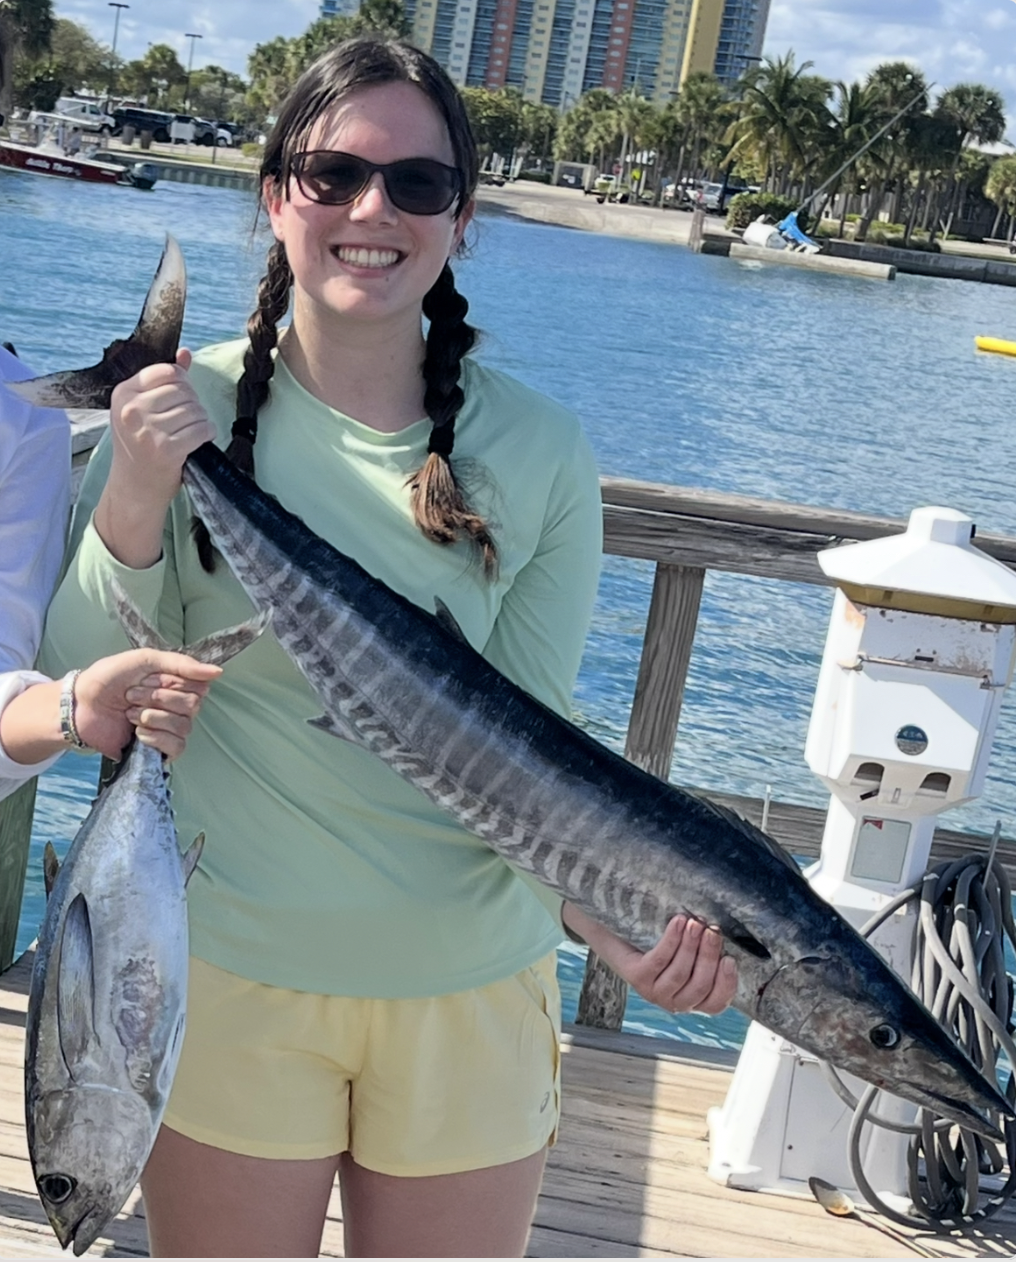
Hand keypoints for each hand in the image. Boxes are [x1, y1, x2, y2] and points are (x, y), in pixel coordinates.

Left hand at [73, 648, 221, 760]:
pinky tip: (138, 733)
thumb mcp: (145, 660)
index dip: (173, 683)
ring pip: (185, 726)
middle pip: (193, 705)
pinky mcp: (160, 750)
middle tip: (132, 696)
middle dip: (158, 698)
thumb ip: (182, 664)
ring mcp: (169, 729)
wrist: (79, 706)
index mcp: (177, 685)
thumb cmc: (108, 679)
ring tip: (130, 714)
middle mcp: (178, 707)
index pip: (199, 686)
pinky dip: (156, 737)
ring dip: (152, 717)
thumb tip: (218, 673)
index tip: (149, 678)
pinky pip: (177, 746)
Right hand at [106, 348, 214, 511]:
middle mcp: (132, 410)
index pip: (166, 371)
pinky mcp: (166, 449)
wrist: (133, 489)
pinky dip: (207, 433)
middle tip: (186, 420)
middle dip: (192, 403)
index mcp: (123, 394)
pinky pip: (201, 429)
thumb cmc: (140, 446)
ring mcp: (148, 430)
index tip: (179, 398)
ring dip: (200, 420)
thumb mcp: (141, 410)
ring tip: (190, 431)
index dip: (181, 382)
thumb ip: (163, 380)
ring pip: (195, 409)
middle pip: (183, 390)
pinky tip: (199, 439)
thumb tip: (185, 353)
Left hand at [562, 904, 736, 1015]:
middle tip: (713, 931)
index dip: (726, 985)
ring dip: (691, 946)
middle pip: (699, 986)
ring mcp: (654, 992)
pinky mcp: (637, 977)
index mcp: (692, 998)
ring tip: (696, 923)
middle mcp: (674, 1001)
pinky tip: (678, 923)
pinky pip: (659, 960)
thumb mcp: (687, 948)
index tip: (730, 959)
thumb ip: (705, 949)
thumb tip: (725, 934)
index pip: (715, 1003)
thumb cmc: (658, 941)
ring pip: (680, 974)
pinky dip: (671, 940)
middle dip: (709, 956)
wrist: (617, 933)